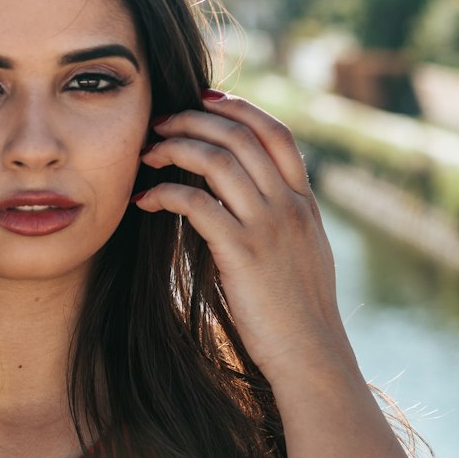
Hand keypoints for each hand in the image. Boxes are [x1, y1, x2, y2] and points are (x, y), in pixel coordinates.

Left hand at [133, 92, 350, 385]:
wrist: (311, 357)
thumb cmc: (298, 316)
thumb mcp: (302, 256)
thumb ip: (283, 221)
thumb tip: (252, 200)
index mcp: (305, 203)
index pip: (276, 133)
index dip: (239, 108)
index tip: (204, 100)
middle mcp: (290, 207)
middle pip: (241, 136)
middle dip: (195, 120)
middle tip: (161, 124)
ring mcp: (269, 227)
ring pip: (218, 160)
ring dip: (176, 148)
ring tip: (147, 154)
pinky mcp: (242, 253)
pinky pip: (197, 203)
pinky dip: (166, 193)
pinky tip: (147, 200)